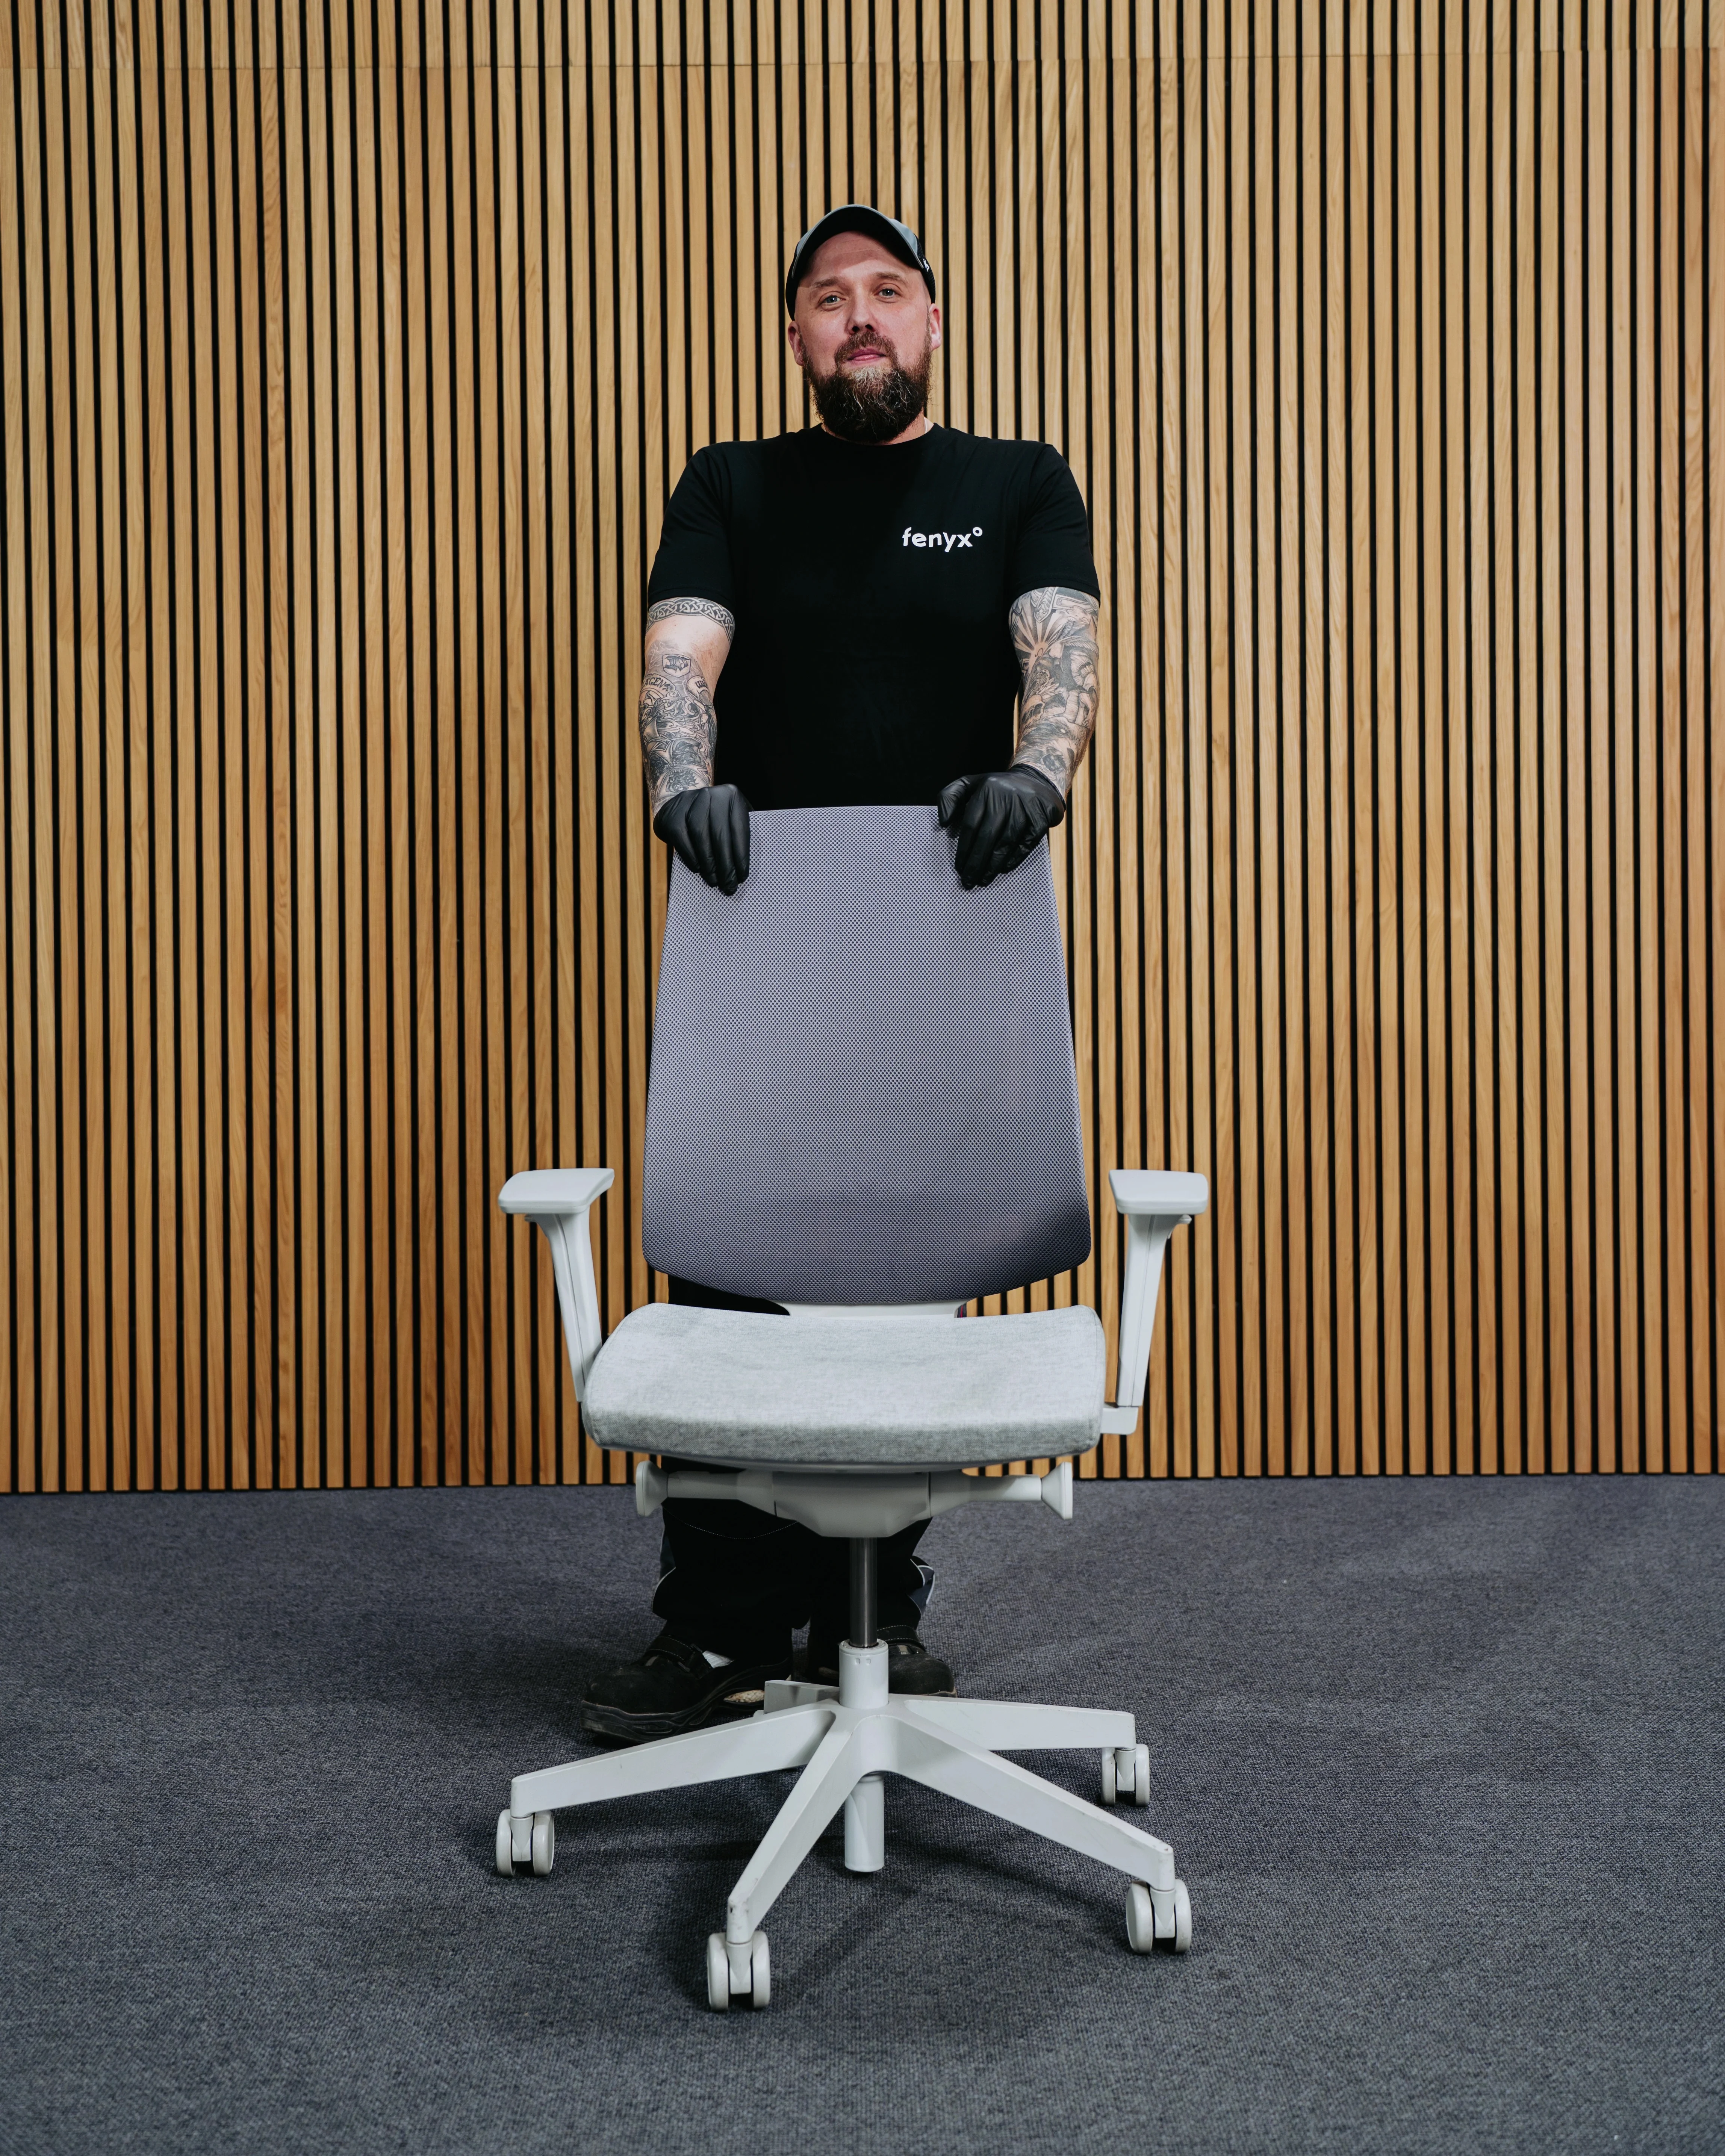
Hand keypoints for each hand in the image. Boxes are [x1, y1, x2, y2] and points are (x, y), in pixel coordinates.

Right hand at [653, 784, 751, 893]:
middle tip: (728, 885)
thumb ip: (737, 834)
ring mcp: (689, 801)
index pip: (739, 829)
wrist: (678, 803)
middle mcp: (710, 794)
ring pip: (701, 836)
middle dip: (726, 865)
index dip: (741, 856)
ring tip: (713, 880)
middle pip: (720, 834)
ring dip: (709, 863)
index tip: (742, 877)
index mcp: (731, 795)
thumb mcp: (729, 817)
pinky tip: (697, 869)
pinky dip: (691, 857)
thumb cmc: (711, 817)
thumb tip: (741, 869)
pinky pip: (683, 840)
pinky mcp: (672, 815)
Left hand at [936, 766, 1066, 888]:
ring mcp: (1025, 807)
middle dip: (976, 862)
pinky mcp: (1041, 817)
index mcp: (985, 790)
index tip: (959, 867)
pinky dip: (1015, 858)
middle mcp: (1005, 798)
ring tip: (983, 880)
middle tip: (968, 881)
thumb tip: (942, 822)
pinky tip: (1004, 869)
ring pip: (1006, 842)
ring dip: (993, 865)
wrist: (1036, 779)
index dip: (964, 849)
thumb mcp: (969, 784)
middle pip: (987, 836)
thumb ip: (949, 798)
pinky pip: (1026, 843)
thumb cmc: (996, 789)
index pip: (970, 825)